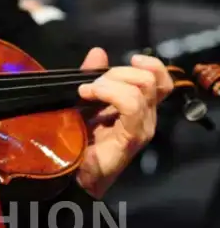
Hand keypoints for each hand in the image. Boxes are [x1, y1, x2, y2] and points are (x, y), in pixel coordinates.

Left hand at [75, 48, 173, 197]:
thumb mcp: (83, 101)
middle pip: (149, 78)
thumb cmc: (75, 140)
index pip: (159, 79)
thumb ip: (93, 76)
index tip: (120, 62)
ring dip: (110, 81)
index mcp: (137, 107)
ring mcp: (141, 127)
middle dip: (117, 72)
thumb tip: (99, 52)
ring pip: (143, 87)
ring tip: (86, 91)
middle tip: (91, 85)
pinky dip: (110, 92)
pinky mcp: (132, 138)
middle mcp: (145, 116)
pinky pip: (132, 105)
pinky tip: (88, 95)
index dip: (146, 64)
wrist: (68, 175)